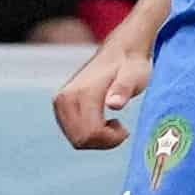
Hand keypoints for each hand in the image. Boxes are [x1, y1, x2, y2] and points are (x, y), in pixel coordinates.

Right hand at [52, 14, 153, 144]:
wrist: (119, 53)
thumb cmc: (130, 66)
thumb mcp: (134, 76)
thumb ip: (123, 89)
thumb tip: (114, 105)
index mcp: (82, 93)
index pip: (90, 133)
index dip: (111, 139)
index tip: (124, 128)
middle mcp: (64, 98)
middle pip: (80, 140)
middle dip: (104, 141)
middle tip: (120, 128)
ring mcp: (60, 103)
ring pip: (76, 140)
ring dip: (98, 140)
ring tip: (113, 124)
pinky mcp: (60, 107)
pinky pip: (73, 134)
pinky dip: (90, 135)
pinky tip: (103, 123)